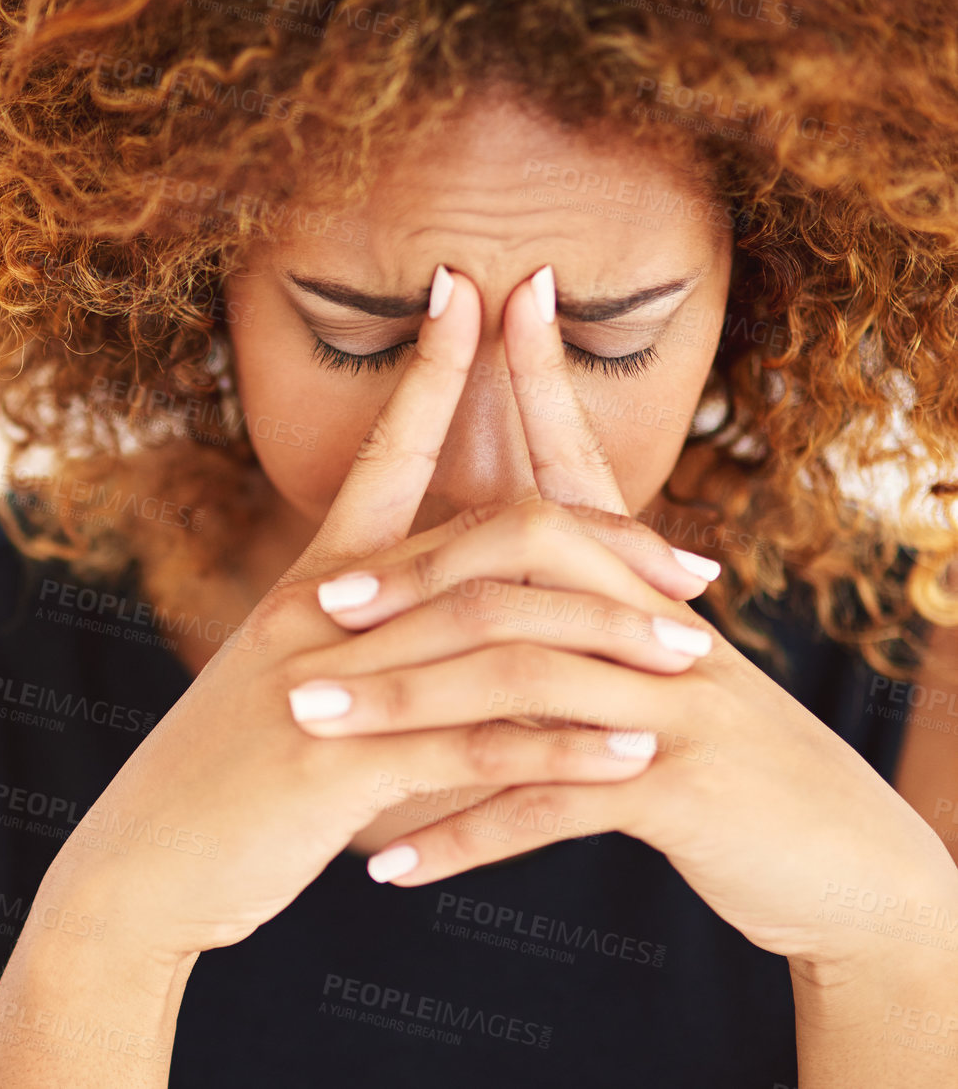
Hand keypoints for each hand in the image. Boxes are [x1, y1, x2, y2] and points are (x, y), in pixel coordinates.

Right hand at [37, 266, 713, 966]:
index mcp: (311, 585)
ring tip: (693, 657)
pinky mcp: (342, 766)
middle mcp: (320, 614)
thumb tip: (424, 630)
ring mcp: (332, 685)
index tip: (470, 291)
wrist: (140, 865)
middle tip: (698, 564)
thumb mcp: (283, 687)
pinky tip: (634, 758)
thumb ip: (353, 645)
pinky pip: (477, 748)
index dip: (427, 369)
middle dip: (597, 541)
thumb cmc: (220, 777)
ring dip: (607, 643)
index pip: (381, 453)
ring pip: (497, 638)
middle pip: (482, 542)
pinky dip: (564, 750)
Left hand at [317, 269, 957, 972]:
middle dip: (408, 580)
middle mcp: (659, 621)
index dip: (540, 378)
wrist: (841, 862)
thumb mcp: (653, 674)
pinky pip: (546, 802)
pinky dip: (458, 834)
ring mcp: (673, 698)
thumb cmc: (724, 763)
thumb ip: (579, 617)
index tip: (491, 292)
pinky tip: (384, 864)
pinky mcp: (679, 784)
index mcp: (646, 587)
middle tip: (315, 609)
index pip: (578, 467)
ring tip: (313, 732)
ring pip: (514, 676)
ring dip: (402, 710)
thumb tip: (486, 578)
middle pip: (518, 562)